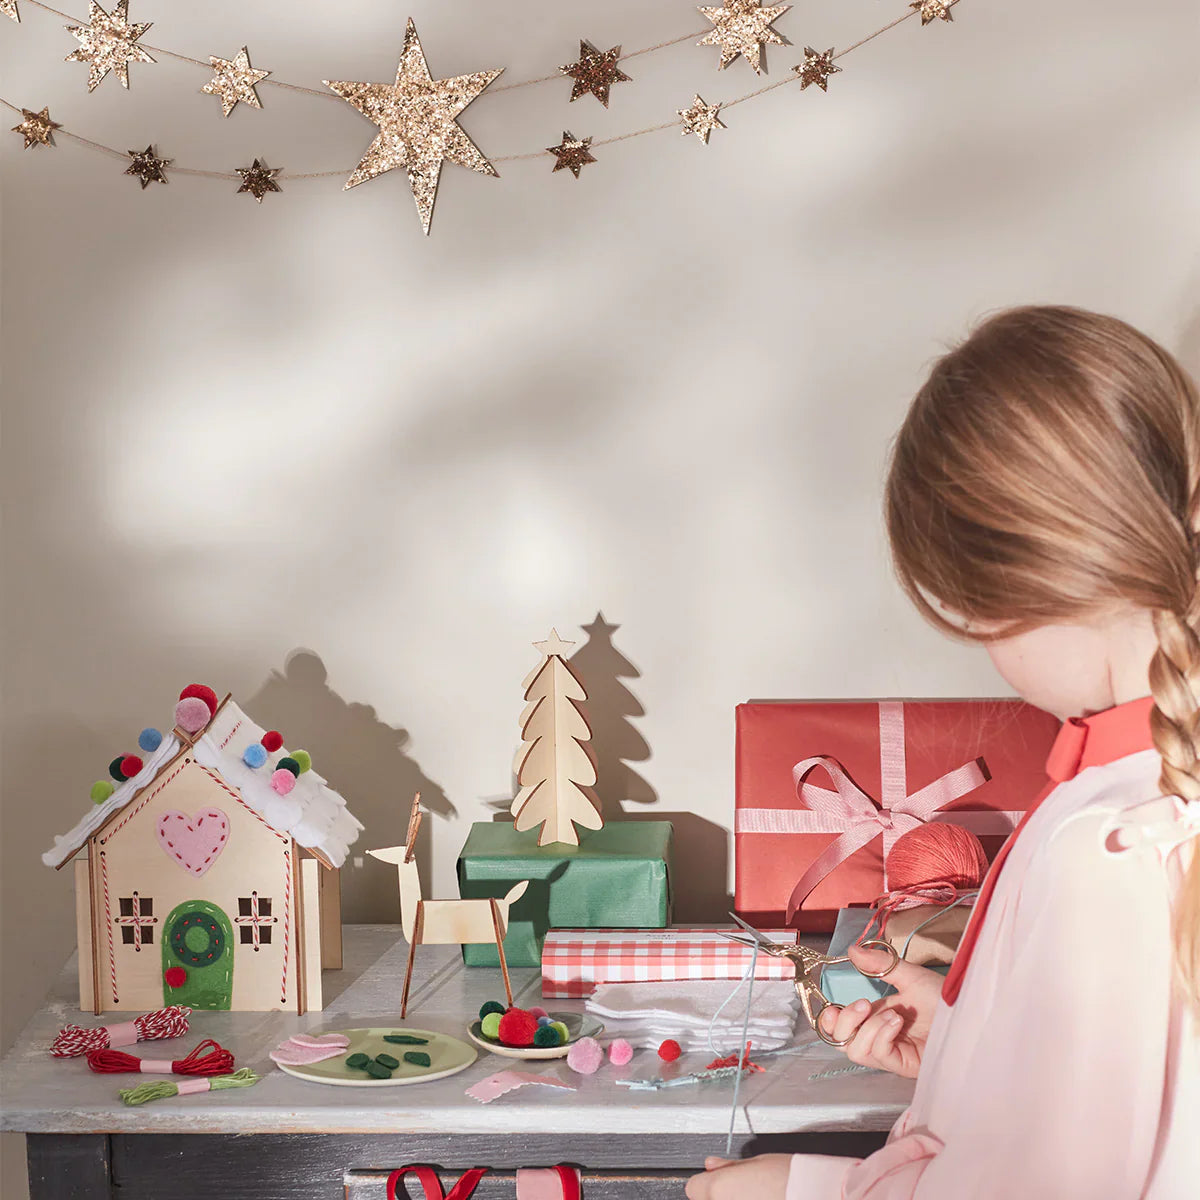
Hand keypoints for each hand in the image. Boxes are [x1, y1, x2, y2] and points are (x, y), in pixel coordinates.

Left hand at [685, 1155, 791, 1199]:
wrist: (819, 1197)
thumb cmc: (793, 1180)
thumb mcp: (759, 1162)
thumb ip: (730, 1167)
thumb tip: (712, 1165)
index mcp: (718, 1190)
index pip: (694, 1188)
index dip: (709, 1184)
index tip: (721, 1184)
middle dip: (725, 1198)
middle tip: (748, 1194)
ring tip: (763, 1198)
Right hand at [816, 942, 943, 1078]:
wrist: (971, 1011)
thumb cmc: (945, 997)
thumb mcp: (909, 975)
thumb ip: (879, 965)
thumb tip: (852, 951)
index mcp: (876, 1017)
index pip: (841, 1028)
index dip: (829, 1021)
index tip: (832, 1006)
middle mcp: (879, 1036)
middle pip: (841, 1043)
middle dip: (843, 1023)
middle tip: (863, 1004)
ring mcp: (892, 1053)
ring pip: (857, 1051)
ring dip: (866, 1029)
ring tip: (891, 1014)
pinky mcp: (905, 1065)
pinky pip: (879, 1055)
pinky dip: (881, 1035)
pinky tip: (897, 1022)